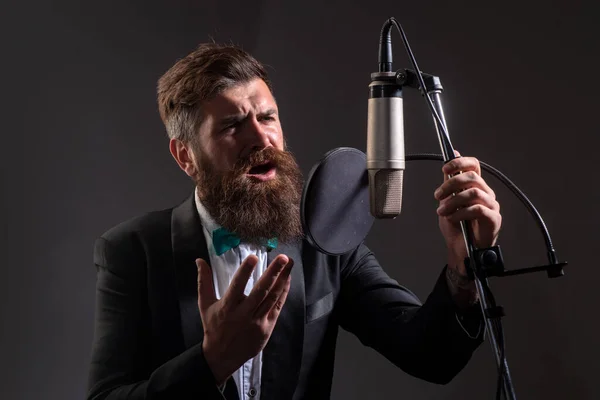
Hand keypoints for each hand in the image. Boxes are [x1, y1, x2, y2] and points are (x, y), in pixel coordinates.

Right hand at [196, 254, 293, 384]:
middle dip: (273, 273)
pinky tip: (287, 280)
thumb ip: (204, 281)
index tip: (254, 257)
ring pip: (272, 298)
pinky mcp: (267, 327)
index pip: (237, 286)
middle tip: (283, 258)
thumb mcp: (205, 304)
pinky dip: (283, 292)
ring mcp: (257, 321)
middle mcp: (243, 314)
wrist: (222, 356)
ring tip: (289, 263)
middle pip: (261, 291)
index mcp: (227, 307)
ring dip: (283, 279)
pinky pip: (277, 307)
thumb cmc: (213, 327)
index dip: (245, 271)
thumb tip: (199, 260)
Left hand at [434, 152, 501, 302]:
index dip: (460, 162)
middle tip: (438, 195)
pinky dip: (460, 213)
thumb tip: (450, 159)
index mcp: (476, 186)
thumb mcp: (447, 201)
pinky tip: (452, 219)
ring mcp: (491, 205)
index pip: (474, 165)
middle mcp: (486, 193)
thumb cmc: (456, 226)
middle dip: (451, 184)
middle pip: (472, 177)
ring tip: (442, 212)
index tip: (444, 169)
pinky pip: (477, 209)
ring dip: (453, 202)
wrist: (460, 249)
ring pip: (473, 193)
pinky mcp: (493, 219)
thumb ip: (449, 181)